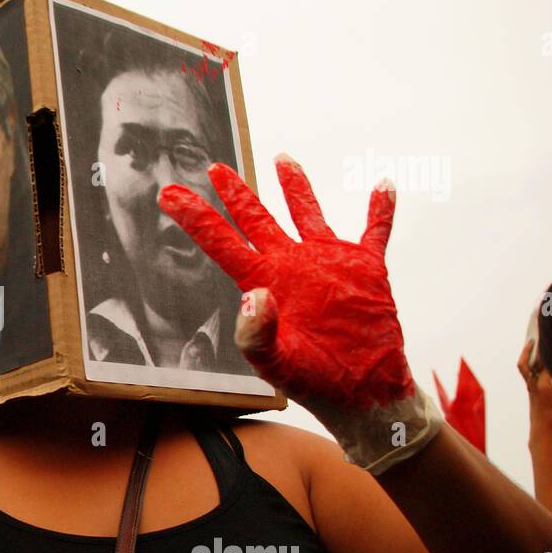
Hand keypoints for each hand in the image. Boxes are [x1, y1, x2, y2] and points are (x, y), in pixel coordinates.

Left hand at [159, 155, 439, 471]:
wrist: (363, 395)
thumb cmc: (315, 383)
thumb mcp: (276, 365)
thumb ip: (256, 333)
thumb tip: (253, 295)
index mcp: (263, 285)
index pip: (221, 243)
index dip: (195, 218)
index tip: (169, 195)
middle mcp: (290, 267)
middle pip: (256, 221)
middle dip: (235, 194)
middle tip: (214, 168)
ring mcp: (327, 264)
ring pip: (307, 213)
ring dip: (296, 186)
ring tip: (282, 157)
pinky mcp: (365, 269)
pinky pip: (375, 231)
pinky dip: (381, 209)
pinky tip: (382, 184)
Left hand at [517, 340, 551, 438]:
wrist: (541, 432)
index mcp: (543, 386)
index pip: (544, 364)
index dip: (546, 352)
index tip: (548, 339)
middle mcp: (533, 385)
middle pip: (525, 363)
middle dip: (527, 349)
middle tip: (532, 337)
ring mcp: (530, 388)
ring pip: (524, 368)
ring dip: (526, 355)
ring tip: (532, 343)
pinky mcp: (531, 391)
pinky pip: (528, 372)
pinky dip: (531, 363)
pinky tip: (538, 358)